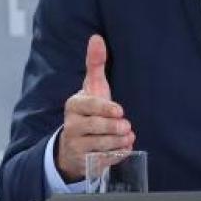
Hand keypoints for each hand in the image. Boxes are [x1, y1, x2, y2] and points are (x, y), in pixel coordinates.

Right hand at [56, 34, 134, 181]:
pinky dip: (116, 155)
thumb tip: (96, 37)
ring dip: (117, 142)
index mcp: (73, 105)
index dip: (104, 109)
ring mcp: (76, 146)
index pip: (88, 106)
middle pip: (94, 127)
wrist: (74, 143)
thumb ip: (95, 63)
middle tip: (127, 127)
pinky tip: (126, 149)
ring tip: (129, 137)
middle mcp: (71, 126)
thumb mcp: (92, 87)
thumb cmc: (89, 110)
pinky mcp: (85, 162)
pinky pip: (102, 160)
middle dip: (113, 128)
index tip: (120, 111)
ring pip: (99, 145)